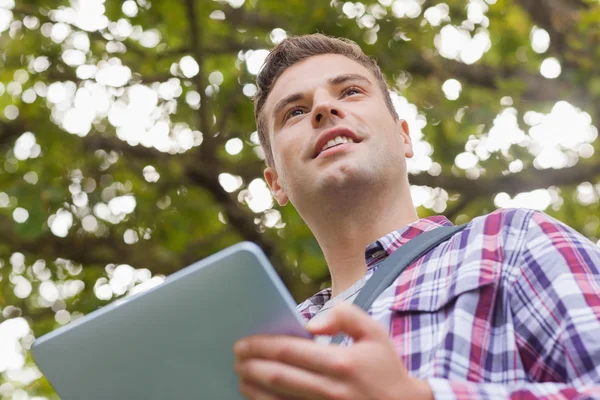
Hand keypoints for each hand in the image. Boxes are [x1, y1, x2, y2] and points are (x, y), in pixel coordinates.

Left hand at [233, 303, 432, 399]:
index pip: (290, 351)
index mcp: (341, 363)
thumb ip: (345, 315)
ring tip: (241, 375)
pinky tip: (256, 396)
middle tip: (236, 357)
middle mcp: (330, 390)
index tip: (244, 342)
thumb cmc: (385, 368)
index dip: (261, 346)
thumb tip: (311, 322)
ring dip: (252, 388)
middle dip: (250, 366)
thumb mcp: (374, 332)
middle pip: (277, 377)